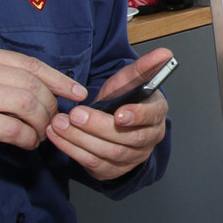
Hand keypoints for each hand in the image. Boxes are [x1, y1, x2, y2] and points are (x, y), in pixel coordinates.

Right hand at [0, 44, 88, 163]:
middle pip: (33, 85)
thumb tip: (39, 87)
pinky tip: (26, 144)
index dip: (59, 79)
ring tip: (39, 135)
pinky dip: (27, 138)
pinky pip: (13, 128)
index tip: (77, 92)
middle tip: (53, 123)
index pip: (30, 64)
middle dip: (51, 107)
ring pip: (27, 106)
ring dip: (41, 125)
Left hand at [49, 48, 171, 180]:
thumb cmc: (124, 99)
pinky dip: (72, 150)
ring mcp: (132, 158)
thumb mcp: (131, 80)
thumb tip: (164, 52)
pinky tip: (57, 137)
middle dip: (97, 127)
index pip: (151, 117)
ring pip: (108, 152)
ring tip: (60, 124)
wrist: (114, 121)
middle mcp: (148, 139)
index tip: (118, 114)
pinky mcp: (113, 169)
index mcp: (156, 114)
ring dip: (80, 139)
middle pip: (126, 138)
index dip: (136, 116)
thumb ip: (145, 66)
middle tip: (75, 114)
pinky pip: (93, 163)